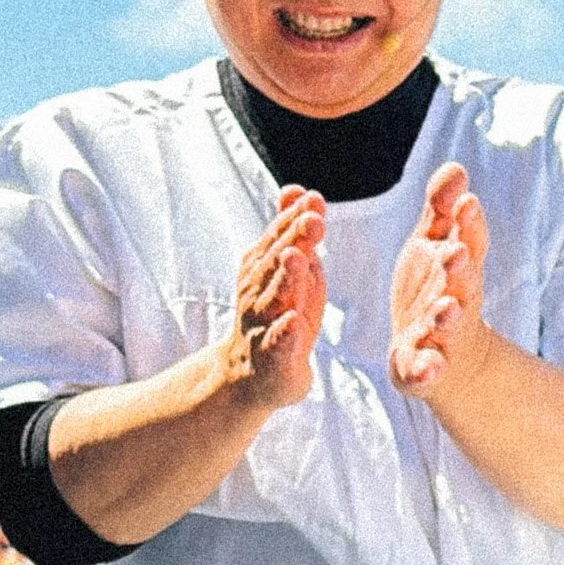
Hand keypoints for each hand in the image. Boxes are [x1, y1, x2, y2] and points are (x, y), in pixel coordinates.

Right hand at [229, 188, 326, 410]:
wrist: (249, 375)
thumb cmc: (276, 315)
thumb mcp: (288, 270)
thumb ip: (291, 230)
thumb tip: (297, 189)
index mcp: (263, 268)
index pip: (279, 237)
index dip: (294, 218)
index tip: (313, 199)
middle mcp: (258, 291)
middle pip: (275, 262)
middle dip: (293, 239)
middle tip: (313, 220)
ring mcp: (262, 325)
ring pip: (272, 298)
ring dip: (285, 278)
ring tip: (298, 259)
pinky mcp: (270, 358)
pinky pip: (275, 345)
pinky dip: (282, 334)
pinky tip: (292, 323)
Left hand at [388, 164, 488, 403]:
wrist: (443, 355)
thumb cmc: (435, 288)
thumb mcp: (432, 244)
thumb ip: (441, 209)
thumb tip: (456, 167)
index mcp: (458, 267)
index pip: (469, 242)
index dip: (469, 225)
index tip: (467, 203)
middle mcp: (455, 299)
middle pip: (463, 284)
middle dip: (460, 269)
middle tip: (457, 254)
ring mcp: (442, 336)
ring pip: (449, 326)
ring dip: (449, 318)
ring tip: (447, 310)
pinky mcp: (423, 368)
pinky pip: (426, 371)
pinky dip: (428, 371)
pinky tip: (427, 369)